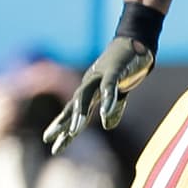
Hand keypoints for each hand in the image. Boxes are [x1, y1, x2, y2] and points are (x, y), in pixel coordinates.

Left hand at [42, 36, 153, 154]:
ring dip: (80, 114)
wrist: (137, 43)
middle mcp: (90, 83)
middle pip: (73, 106)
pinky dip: (108, 100)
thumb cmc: (126, 68)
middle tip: (52, 141)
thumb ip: (114, 108)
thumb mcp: (120, 92)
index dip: (61, 126)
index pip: (72, 111)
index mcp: (90, 90)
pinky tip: (105, 114)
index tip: (50, 143)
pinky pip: (109, 86)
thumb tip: (108, 125)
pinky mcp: (115, 70)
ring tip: (74, 132)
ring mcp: (101, 76)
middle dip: (63, 124)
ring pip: (86, 96)